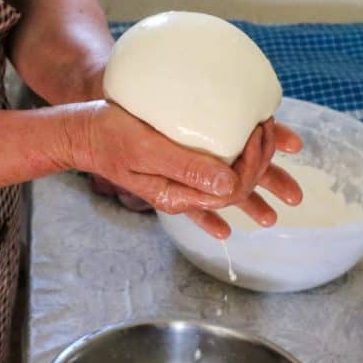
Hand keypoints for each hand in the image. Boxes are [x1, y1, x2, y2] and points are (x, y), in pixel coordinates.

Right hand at [65, 102, 302, 237]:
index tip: (258, 131)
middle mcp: (180, 195)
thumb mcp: (148, 149)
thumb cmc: (111, 135)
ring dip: (253, 197)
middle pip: (232, 192)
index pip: (231, 188)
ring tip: (278, 208)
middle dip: (263, 174)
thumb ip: (186, 167)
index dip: (254, 164)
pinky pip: (199, 200)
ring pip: (222, 195)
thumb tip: (229, 185)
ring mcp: (175, 188)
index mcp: (178, 192)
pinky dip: (214, 216)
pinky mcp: (169, 176)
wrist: (83, 133)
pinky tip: (225, 231)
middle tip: (271, 138)